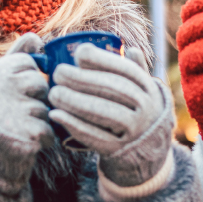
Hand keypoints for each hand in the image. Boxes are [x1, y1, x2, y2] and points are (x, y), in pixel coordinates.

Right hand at [0, 33, 53, 196]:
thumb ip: (15, 58)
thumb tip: (37, 37)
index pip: (27, 62)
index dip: (27, 79)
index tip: (14, 93)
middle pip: (39, 83)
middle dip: (35, 100)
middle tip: (16, 114)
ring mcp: (9, 112)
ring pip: (45, 107)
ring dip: (38, 121)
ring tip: (17, 130)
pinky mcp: (24, 135)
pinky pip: (49, 130)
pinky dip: (44, 139)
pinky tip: (26, 143)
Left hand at [49, 45, 173, 187]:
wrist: (148, 153)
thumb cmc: (137, 112)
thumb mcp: (143, 91)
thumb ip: (136, 70)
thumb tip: (129, 48)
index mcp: (149, 88)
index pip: (126, 70)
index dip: (102, 60)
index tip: (79, 53)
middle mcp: (147, 108)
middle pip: (113, 89)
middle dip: (82, 79)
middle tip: (58, 73)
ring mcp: (135, 131)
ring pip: (104, 112)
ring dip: (75, 101)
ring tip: (53, 93)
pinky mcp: (119, 150)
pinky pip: (95, 137)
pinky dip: (73, 125)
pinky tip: (56, 115)